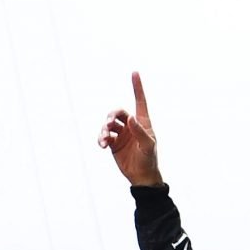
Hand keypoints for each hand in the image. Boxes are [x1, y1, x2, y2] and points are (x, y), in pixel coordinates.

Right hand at [100, 71, 161, 186]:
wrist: (141, 177)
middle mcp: (130, 126)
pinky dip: (101, 139)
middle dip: (111, 116)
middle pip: (118, 112)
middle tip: (109, 124)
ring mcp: (121, 135)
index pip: (140, 101)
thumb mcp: (147, 146)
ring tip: (104, 139)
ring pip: (109, 125)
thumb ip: (139, 132)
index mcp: (142, 122)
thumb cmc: (149, 159)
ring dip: (104, 130)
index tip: (135, 73)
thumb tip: (130, 118)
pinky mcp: (114, 144)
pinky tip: (102, 144)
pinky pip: (104, 137)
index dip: (137, 87)